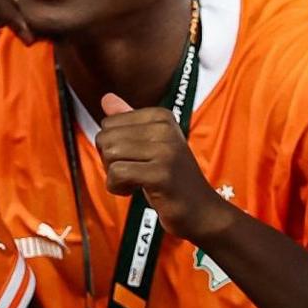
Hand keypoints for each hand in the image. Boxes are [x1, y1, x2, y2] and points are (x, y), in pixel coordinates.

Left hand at [96, 93, 229, 240]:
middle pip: (106, 138)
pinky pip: (117, 173)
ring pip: (109, 154)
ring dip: (114, 175)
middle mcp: (165, 128)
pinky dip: (117, 187)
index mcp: (161, 116)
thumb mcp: (151, 144)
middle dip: (110, 161)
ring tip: (136, 182)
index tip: (135, 159)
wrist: (202, 210)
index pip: (109, 123)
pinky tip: (134, 191)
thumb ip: (128, 120)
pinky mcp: (161, 174)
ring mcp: (165, 150)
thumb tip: (106, 97)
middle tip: (133, 173)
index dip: (113, 146)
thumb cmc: (171, 179)